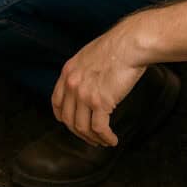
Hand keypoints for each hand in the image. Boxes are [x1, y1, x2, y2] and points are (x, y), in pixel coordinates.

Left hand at [51, 20, 145, 146]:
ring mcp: (84, 94)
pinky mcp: (100, 102)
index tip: (70, 124)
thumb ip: (82, 72)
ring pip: (83, 127)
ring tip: (103, 141)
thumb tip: (87, 85)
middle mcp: (72, 84)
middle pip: (69, 119)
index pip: (57, 102)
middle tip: (90, 138)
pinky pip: (99, 128)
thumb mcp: (88, 56)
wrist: (129, 45)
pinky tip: (112, 140)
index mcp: (67, 72)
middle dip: (79, 133)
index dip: (63, 117)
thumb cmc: (116, 47)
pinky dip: (106, 138)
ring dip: (93, 138)